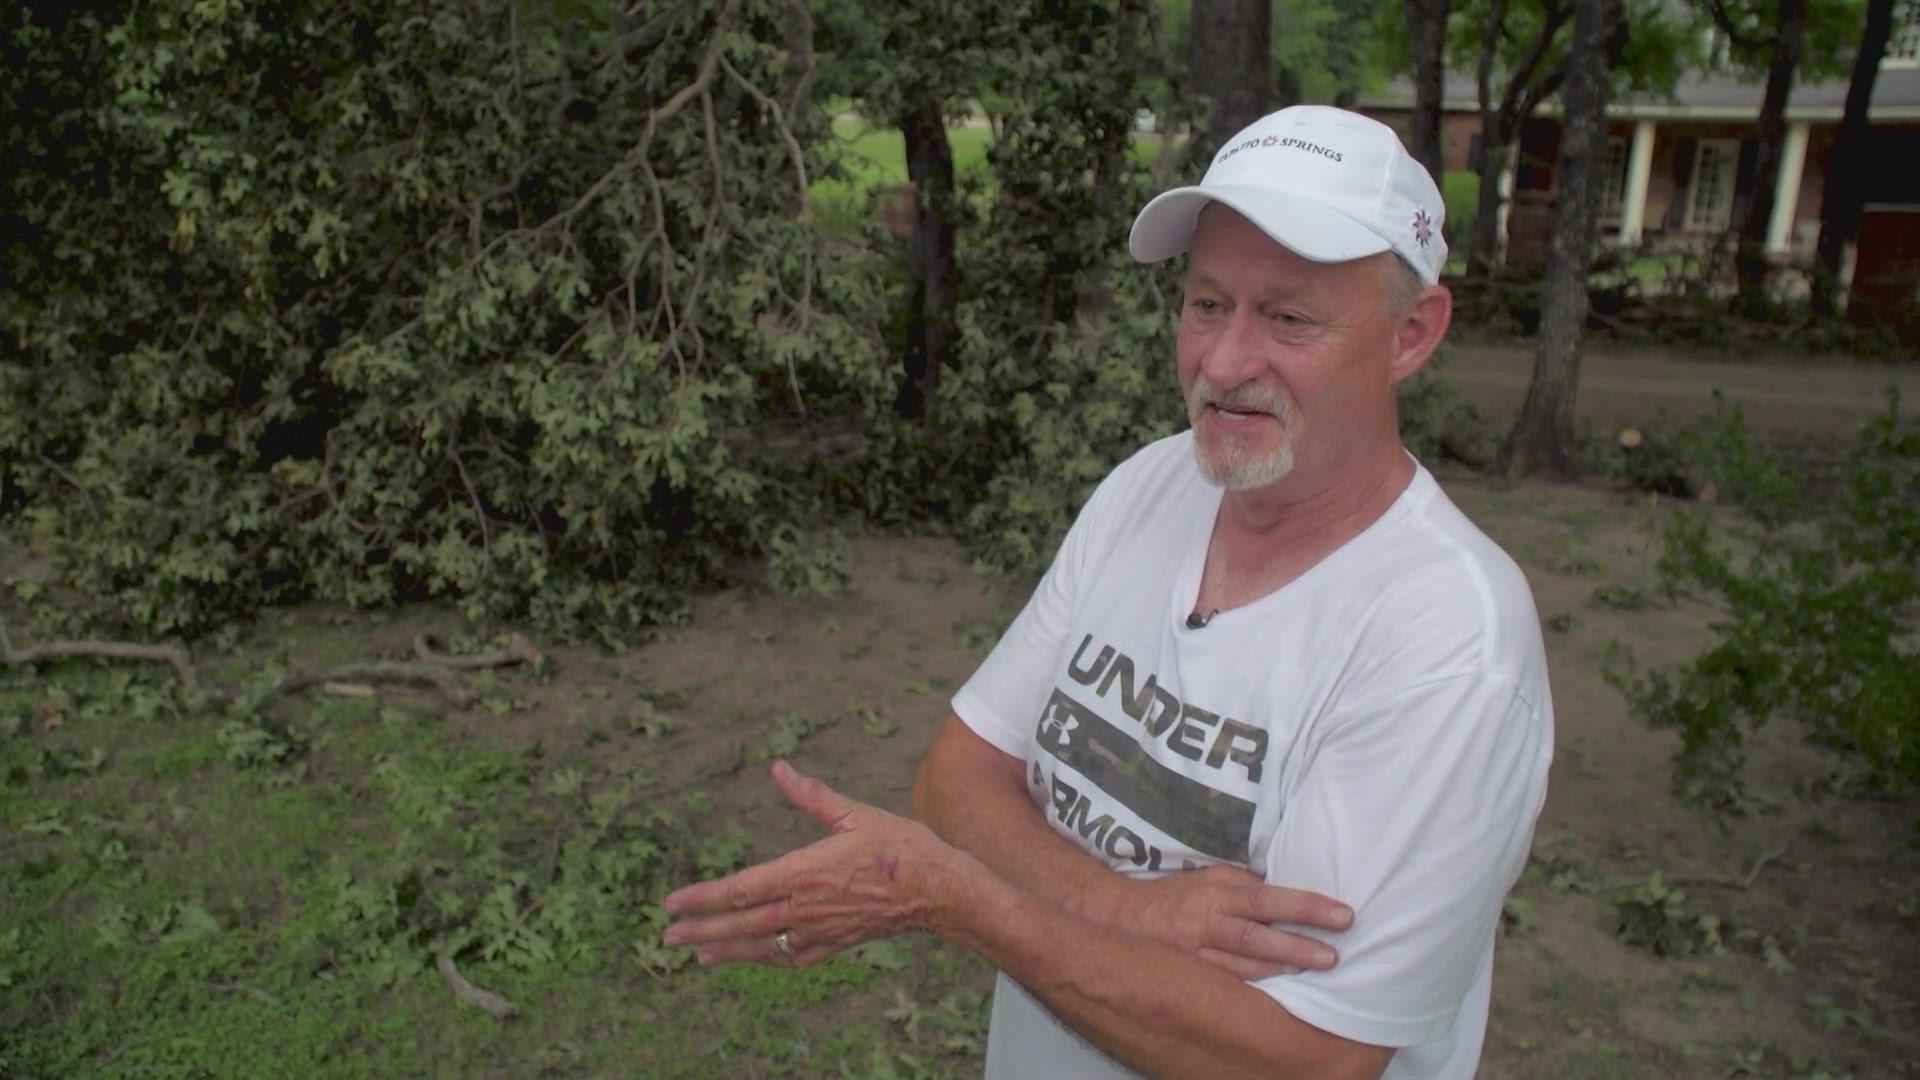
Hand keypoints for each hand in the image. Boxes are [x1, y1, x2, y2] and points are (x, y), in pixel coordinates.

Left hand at [660, 761, 976, 966]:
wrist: (939, 890)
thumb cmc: (900, 848)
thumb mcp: (854, 814)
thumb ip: (811, 795)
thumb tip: (779, 769)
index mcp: (804, 872)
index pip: (741, 890)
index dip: (703, 898)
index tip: (673, 902)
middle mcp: (805, 907)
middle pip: (742, 924)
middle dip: (702, 931)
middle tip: (668, 936)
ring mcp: (820, 930)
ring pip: (762, 946)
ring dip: (725, 950)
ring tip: (696, 955)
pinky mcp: (836, 943)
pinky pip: (792, 957)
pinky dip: (766, 959)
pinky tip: (752, 958)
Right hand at [1084, 866, 1352, 981]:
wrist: (1118, 919)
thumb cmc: (1174, 897)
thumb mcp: (1208, 878)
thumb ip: (1244, 884)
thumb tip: (1287, 884)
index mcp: (1214, 893)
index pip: (1265, 898)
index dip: (1304, 906)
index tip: (1341, 914)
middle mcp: (1204, 923)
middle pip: (1255, 937)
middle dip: (1297, 947)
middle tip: (1335, 955)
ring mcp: (1194, 955)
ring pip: (1242, 968)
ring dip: (1281, 972)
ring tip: (1317, 975)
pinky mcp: (1187, 977)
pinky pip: (1226, 986)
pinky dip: (1255, 991)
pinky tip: (1281, 996)